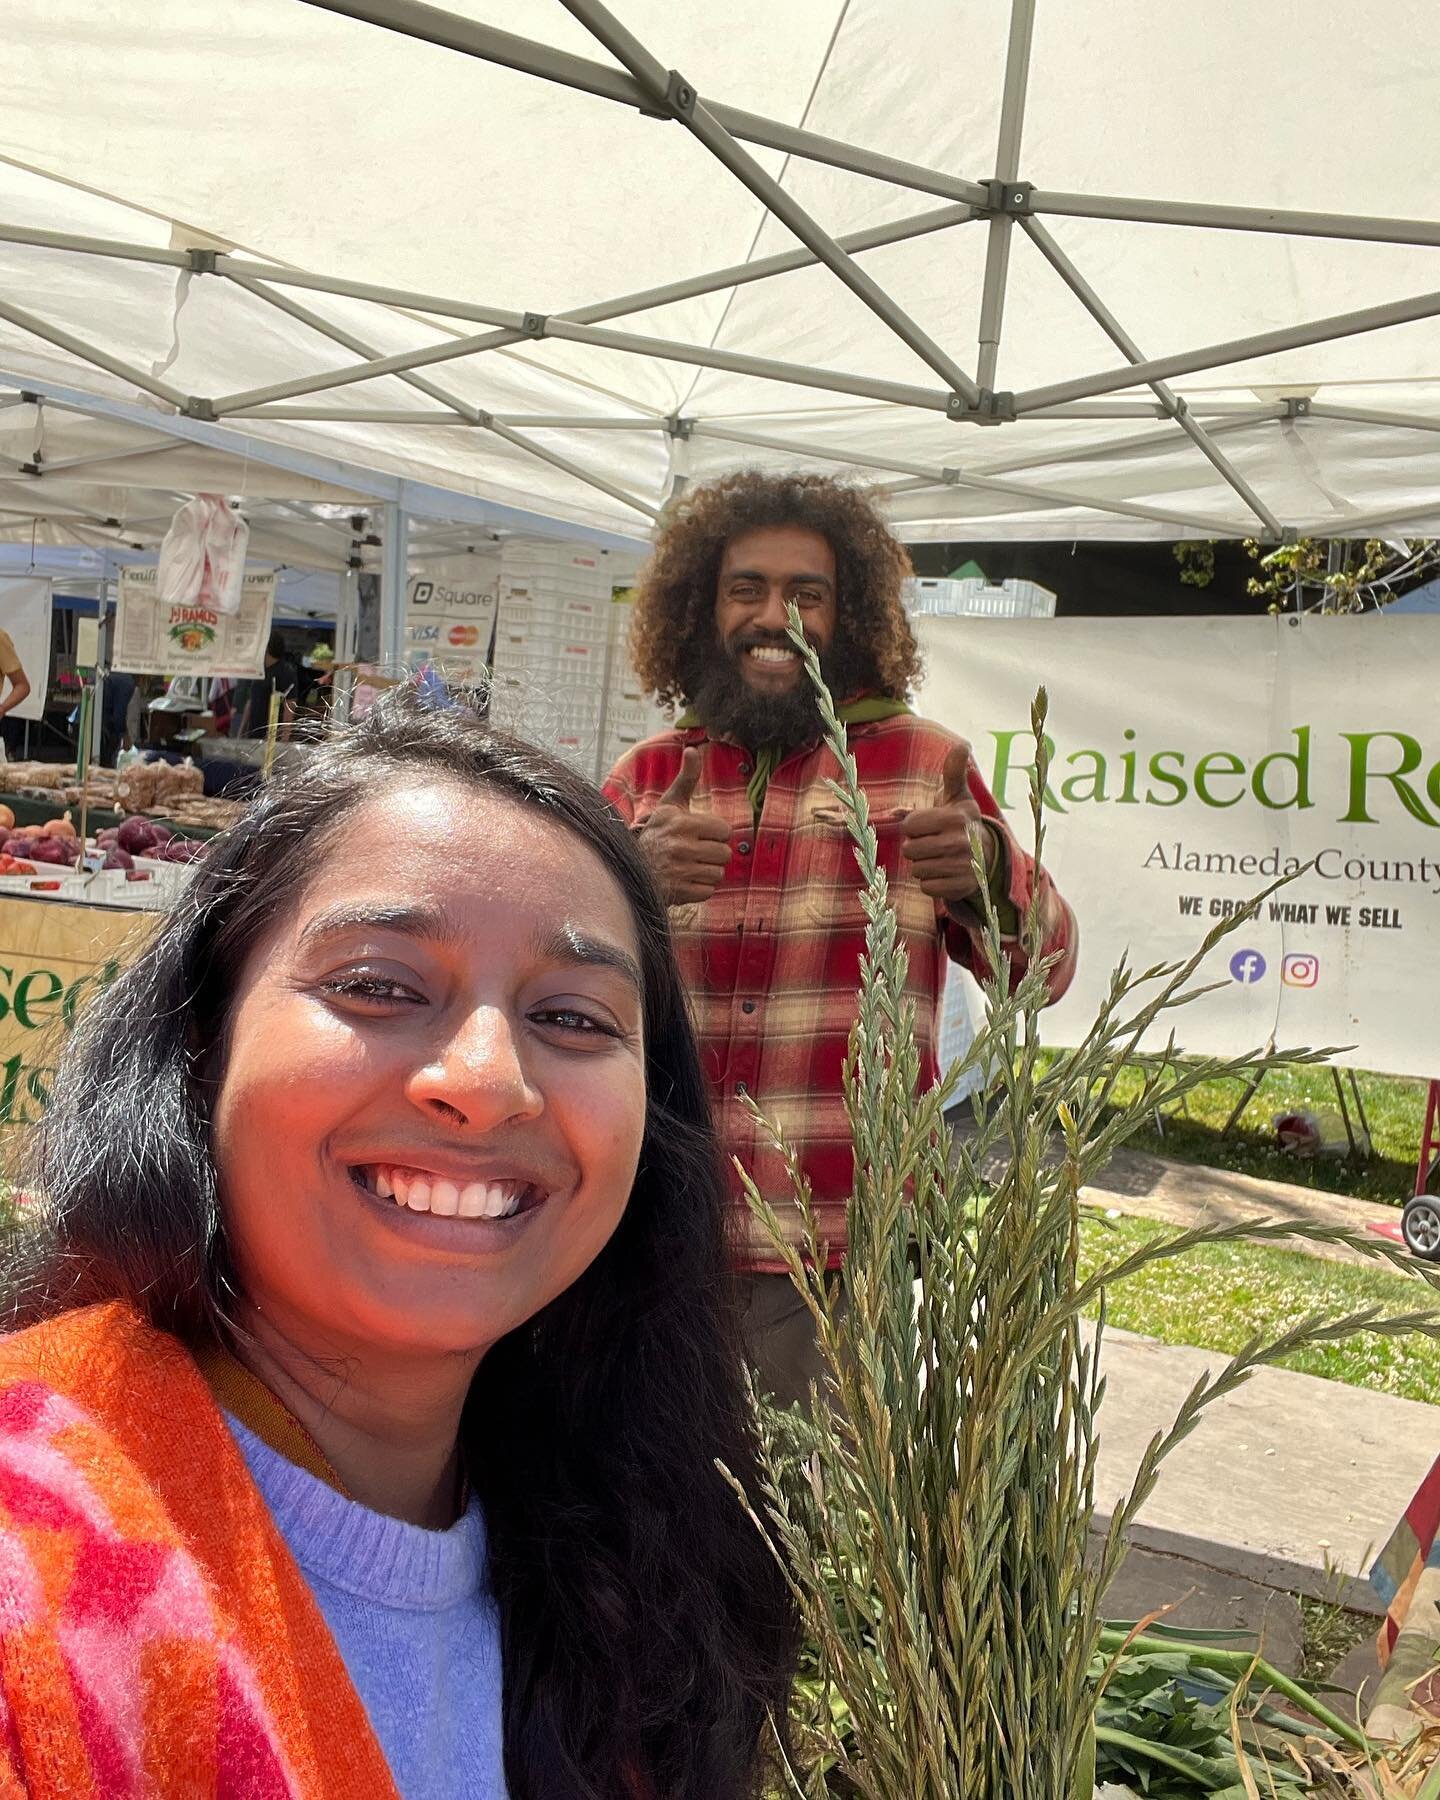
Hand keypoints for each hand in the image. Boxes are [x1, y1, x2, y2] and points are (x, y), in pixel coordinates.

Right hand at [637, 747, 732, 905]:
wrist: (630, 868)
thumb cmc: (657, 833)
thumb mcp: (670, 805)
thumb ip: (686, 779)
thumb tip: (693, 749)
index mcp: (682, 823)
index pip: (724, 831)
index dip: (715, 834)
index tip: (698, 835)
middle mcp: (681, 846)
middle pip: (725, 854)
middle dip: (712, 854)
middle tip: (693, 852)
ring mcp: (680, 871)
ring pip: (718, 874)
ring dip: (706, 872)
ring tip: (688, 866)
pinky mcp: (679, 893)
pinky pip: (709, 891)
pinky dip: (699, 888)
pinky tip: (684, 880)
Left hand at [898, 741, 997, 904]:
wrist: (987, 855)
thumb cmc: (962, 821)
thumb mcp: (958, 795)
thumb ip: (953, 771)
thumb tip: (962, 745)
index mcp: (955, 817)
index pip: (908, 826)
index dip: (914, 826)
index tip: (930, 825)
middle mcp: (960, 842)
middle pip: (910, 850)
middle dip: (917, 846)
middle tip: (934, 842)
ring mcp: (961, 867)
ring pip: (917, 870)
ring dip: (924, 865)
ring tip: (940, 857)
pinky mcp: (960, 887)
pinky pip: (927, 888)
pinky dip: (932, 882)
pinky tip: (945, 872)